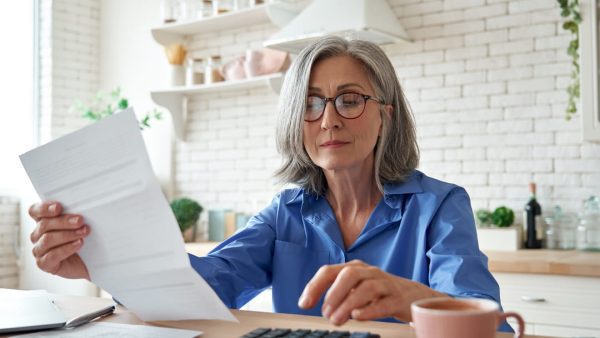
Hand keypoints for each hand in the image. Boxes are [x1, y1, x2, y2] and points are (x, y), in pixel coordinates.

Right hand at [29, 201, 90, 279]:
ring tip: (83, 233)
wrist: (88, 262)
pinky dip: (67, 248)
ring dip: (68, 235)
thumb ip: (75, 216)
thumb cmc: (82, 240)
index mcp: (43, 221)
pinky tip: (78, 244)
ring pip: (48, 239)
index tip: (58, 207)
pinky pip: (52, 255)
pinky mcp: (44, 263)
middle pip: (44, 224)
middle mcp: (38, 235)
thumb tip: (83, 210)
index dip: (44, 208)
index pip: (35, 211)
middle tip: (80, 220)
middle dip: (64, 221)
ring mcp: (39, 250)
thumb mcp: (79, 225)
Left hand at [298, 260, 447, 324]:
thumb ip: (339, 295)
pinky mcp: (398, 299)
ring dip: (348, 304)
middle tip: (325, 313)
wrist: (412, 295)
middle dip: (334, 293)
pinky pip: (385, 302)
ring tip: (337, 320)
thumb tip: (322, 308)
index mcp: (355, 268)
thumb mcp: (356, 289)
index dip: (314, 286)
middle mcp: (369, 272)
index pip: (330, 271)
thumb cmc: (378, 293)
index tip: (303, 304)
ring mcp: (385, 284)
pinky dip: (370, 309)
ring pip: (366, 288)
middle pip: (349, 274)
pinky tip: (358, 316)